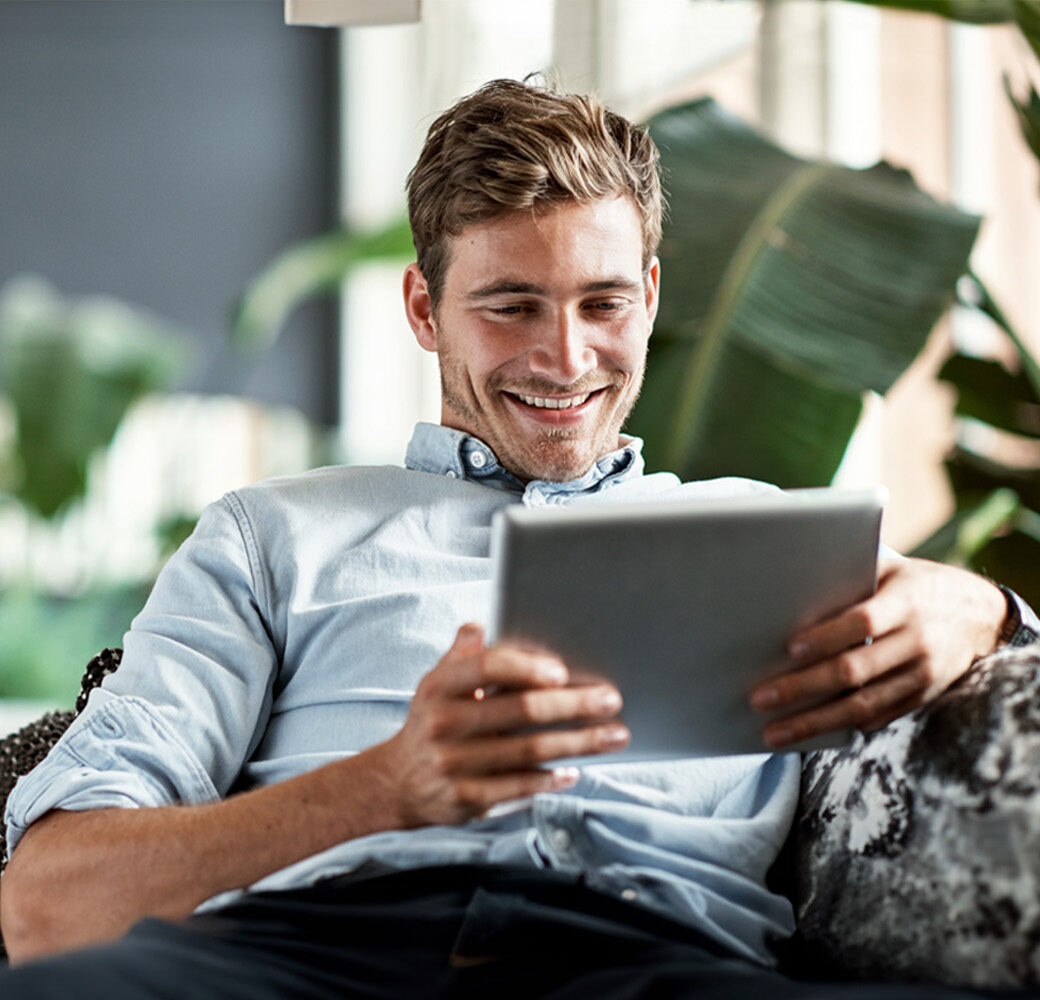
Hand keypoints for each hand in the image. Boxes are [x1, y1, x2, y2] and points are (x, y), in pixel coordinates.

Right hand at [374, 624, 627, 826]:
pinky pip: (519, 786)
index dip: (526, 667)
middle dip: (573, 704)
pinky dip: (551, 778)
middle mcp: (444, 724)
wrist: (396, 781)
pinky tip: (576, 769)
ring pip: (530, 750)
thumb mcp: (437, 681)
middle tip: (610, 699)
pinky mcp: (467, 799)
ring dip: (579, 742)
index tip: (562, 670)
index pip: (486, 668)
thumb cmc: (432, 721)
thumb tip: (480, 624)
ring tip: (614, 734)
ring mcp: (455, 764)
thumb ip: (464, 654)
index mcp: (440, 686)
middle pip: (520, 710)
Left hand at [748, 557, 1006, 748]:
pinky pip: (879, 717)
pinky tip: (808, 734)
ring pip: (863, 704)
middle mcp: (917, 640)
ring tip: (775, 732)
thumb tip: (791, 588)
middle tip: (760, 699)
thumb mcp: (890, 570)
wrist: (980, 614)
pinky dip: (843, 727)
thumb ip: (849, 578)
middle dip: (802, 687)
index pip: (863, 622)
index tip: (789, 648)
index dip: (826, 636)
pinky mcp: (922, 697)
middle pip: (854, 670)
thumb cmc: (914, 585)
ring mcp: (922, 674)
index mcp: (906, 602)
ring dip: (814, 721)